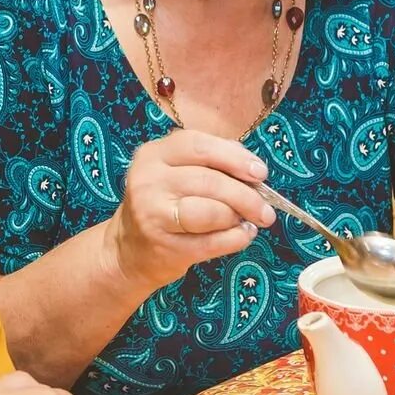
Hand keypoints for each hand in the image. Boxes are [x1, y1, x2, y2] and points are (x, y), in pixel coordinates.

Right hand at [106, 130, 273, 290]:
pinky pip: (212, 242)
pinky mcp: (164, 247)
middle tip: (266, 209)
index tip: (260, 172)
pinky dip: (236, 239)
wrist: (128, 249)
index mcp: (153, 154)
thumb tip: (253, 168)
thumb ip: (211, 162)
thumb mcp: (175, 172)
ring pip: (211, 212)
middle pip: (210, 181)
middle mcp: (148, 181)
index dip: (234, 158)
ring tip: (251, 221)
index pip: (199, 145)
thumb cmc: (163, 204)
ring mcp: (153, 215)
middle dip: (246, 195)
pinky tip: (243, 235)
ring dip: (239, 217)